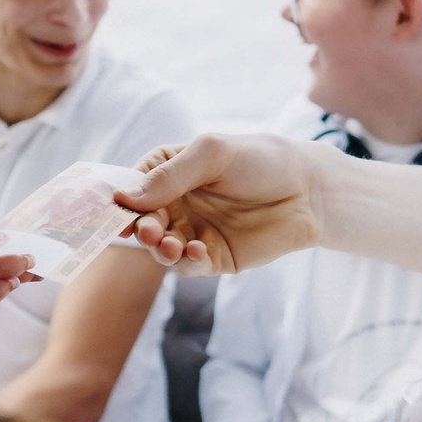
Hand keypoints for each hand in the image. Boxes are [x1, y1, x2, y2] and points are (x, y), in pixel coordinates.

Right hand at [117, 135, 327, 273]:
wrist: (309, 189)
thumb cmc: (261, 160)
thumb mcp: (212, 155)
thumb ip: (170, 175)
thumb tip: (124, 198)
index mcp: (169, 172)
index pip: (132, 186)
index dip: (119, 199)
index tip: (112, 209)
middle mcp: (176, 204)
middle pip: (142, 221)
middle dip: (139, 228)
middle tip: (146, 231)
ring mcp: (193, 231)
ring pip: (161, 248)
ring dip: (159, 249)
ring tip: (167, 245)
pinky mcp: (215, 257)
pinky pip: (190, 266)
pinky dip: (187, 262)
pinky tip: (197, 252)